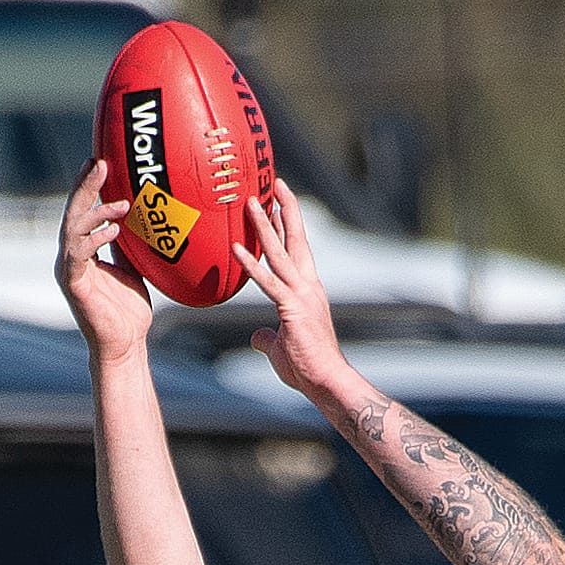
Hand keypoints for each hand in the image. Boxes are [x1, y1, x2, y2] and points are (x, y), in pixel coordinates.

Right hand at [57, 157, 151, 357]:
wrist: (125, 345)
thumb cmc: (128, 311)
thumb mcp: (133, 269)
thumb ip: (128, 245)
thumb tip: (139, 219)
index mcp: (82, 250)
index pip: (81, 209)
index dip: (87, 184)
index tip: (99, 161)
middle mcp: (71, 256)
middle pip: (73, 211)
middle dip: (85, 185)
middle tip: (100, 163)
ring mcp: (69, 269)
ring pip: (73, 228)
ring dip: (96, 212)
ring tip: (120, 203)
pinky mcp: (74, 284)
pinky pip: (79, 254)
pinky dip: (95, 239)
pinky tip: (114, 230)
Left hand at [236, 182, 342, 399]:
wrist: (328, 382)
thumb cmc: (308, 369)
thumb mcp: (281, 348)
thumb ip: (267, 337)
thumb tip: (256, 337)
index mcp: (309, 290)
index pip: (298, 250)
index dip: (288, 225)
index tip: (280, 203)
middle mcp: (308, 286)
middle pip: (296, 240)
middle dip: (286, 209)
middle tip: (277, 182)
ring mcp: (301, 295)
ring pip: (280, 253)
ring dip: (264, 226)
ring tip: (251, 202)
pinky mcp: (291, 309)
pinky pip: (268, 282)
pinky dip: (251, 265)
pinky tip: (236, 249)